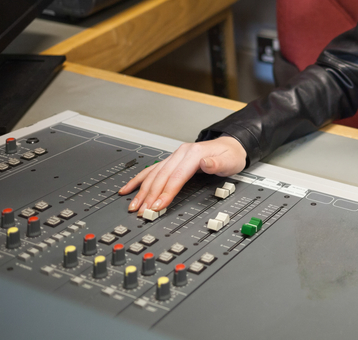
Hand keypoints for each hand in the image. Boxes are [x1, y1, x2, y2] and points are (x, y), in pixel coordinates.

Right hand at [118, 136, 246, 215]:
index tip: (157, 206)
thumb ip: (217, 164)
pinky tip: (128, 189)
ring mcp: (174, 156)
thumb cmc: (230, 155)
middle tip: (142, 212)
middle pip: (161, 176)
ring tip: (133, 206)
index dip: (166, 192)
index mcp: (194, 153)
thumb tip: (205, 164)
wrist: (230, 145)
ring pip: (153, 174)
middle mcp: (181, 153)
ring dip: (142, 191)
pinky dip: (139, 180)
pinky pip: (152, 170)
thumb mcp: (230, 161)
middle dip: (150, 195)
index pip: (176, 176)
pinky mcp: (171, 161)